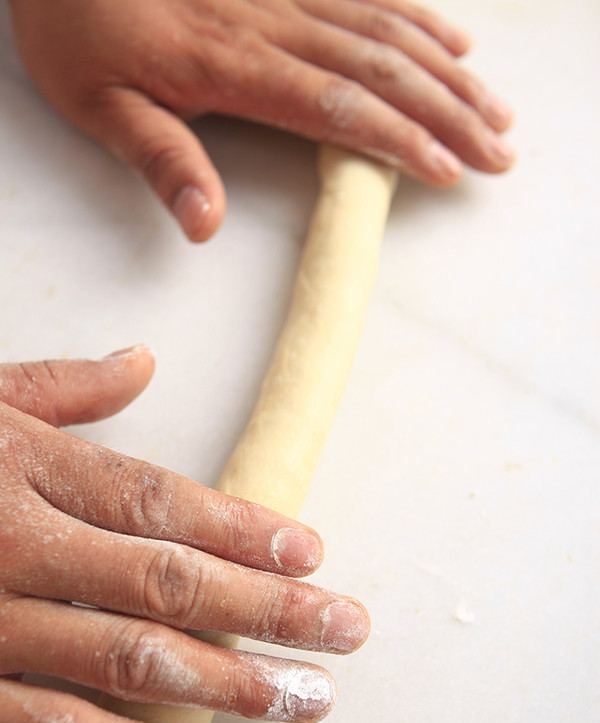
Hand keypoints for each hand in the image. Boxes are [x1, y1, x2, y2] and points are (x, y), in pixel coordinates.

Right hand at [0, 347, 368, 722]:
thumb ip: (61, 387)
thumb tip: (142, 360)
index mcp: (22, 465)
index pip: (156, 499)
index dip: (240, 527)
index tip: (311, 553)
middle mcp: (13, 543)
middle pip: (166, 579)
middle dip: (268, 609)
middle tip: (347, 630)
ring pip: (127, 660)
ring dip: (230, 686)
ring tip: (309, 701)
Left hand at [8, 0, 514, 241]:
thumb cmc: (76, 25)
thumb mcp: (98, 103)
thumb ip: (159, 160)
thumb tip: (206, 225)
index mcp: (232, 63)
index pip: (337, 106)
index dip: (400, 139)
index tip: (450, 170)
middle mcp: (273, 21)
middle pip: (381, 68)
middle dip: (449, 112)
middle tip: (501, 151)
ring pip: (386, 28)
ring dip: (448, 72)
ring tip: (497, 108)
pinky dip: (417, 16)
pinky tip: (453, 38)